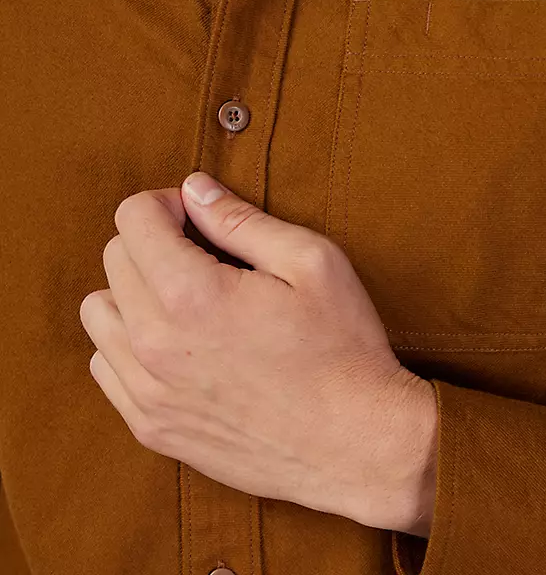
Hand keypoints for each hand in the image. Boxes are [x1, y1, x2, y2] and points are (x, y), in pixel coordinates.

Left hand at [79, 171, 437, 533]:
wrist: (357, 442)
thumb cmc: (343, 348)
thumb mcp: (312, 262)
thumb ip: (242, 220)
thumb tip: (194, 189)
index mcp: (192, 295)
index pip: (133, 218)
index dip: (167, 203)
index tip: (198, 216)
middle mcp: (154, 345)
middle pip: (114, 260)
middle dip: (153, 241)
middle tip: (204, 253)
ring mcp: (148, 393)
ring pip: (100, 315)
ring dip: (135, 292)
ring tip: (188, 298)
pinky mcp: (153, 428)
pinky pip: (107, 367)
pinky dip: (131, 344)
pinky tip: (181, 344)